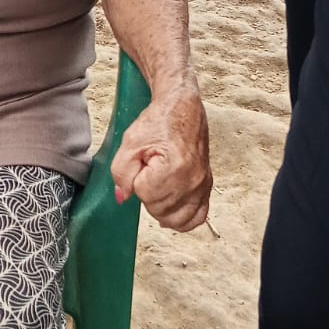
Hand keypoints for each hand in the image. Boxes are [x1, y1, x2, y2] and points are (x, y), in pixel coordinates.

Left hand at [110, 80, 210, 231]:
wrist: (183, 109)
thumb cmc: (158, 122)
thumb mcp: (131, 142)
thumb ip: (121, 173)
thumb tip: (123, 197)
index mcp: (173, 168)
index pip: (145, 195)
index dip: (137, 182)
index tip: (141, 165)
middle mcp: (191, 181)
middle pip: (160, 210)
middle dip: (148, 195)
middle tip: (149, 173)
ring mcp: (201, 185)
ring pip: (177, 219)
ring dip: (162, 210)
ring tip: (157, 190)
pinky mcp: (207, 186)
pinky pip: (198, 216)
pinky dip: (183, 219)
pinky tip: (172, 211)